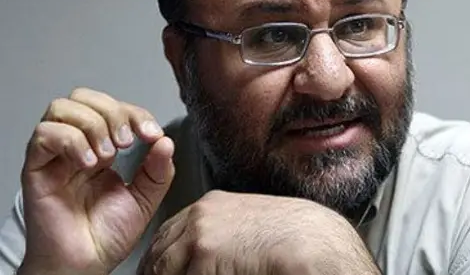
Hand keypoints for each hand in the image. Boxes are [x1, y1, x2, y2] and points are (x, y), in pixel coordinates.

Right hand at [18, 87, 174, 274]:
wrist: (86, 266)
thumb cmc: (108, 235)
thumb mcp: (145, 198)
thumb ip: (158, 170)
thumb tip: (165, 141)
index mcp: (103, 148)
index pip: (114, 108)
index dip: (135, 113)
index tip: (151, 133)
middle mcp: (77, 146)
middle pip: (85, 97)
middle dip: (113, 112)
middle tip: (127, 142)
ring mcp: (56, 155)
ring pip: (62, 108)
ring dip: (92, 124)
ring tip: (107, 155)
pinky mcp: (36, 169)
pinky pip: (44, 134)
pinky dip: (72, 141)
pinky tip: (88, 163)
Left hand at [139, 190, 378, 274]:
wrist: (309, 239)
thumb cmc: (290, 234)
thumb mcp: (248, 223)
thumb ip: (224, 234)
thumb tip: (213, 257)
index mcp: (210, 205)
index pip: (169, 233)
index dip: (161, 258)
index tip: (159, 272)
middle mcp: (200, 215)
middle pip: (159, 250)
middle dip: (157, 271)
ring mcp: (198, 233)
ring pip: (162, 267)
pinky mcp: (203, 256)